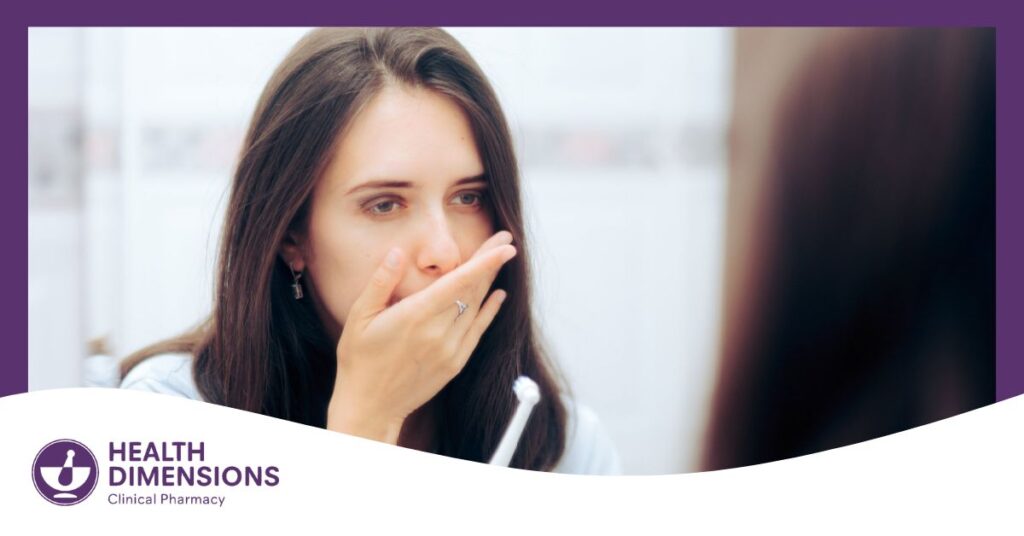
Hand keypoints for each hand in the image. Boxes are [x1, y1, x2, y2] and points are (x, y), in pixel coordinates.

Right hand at [326, 231, 515, 442]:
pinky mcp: (455, 363)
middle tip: (505, 239)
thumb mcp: (359, 317)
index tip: (506, 246)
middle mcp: (438, 332)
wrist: (369, 406)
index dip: (485, 262)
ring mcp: (450, 350)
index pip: (459, 282)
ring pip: (476, 308)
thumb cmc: (359, 360)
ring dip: (490, 283)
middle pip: (473, 290)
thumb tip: (396, 252)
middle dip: (491, 262)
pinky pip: (478, 331)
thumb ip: (380, 282)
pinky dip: (489, 311)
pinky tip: (498, 295)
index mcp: (415, 316)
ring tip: (500, 260)